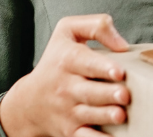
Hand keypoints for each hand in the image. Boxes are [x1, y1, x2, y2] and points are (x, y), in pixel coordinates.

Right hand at [0, 14, 131, 136]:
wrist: (28, 102)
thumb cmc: (56, 60)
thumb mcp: (68, 32)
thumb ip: (96, 26)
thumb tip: (122, 44)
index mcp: (68, 60)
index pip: (85, 63)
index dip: (102, 67)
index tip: (119, 72)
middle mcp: (66, 87)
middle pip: (89, 92)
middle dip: (108, 94)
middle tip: (124, 95)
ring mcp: (68, 110)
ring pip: (89, 115)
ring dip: (105, 116)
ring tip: (120, 115)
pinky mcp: (71, 130)